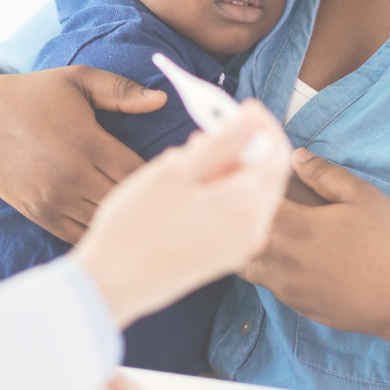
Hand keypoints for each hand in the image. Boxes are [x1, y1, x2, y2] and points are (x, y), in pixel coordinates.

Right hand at [0, 67, 165, 237]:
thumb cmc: (33, 96)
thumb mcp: (77, 81)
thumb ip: (121, 90)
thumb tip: (160, 100)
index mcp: (89, 142)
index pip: (141, 172)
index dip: (163, 174)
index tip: (177, 170)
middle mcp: (74, 176)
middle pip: (128, 202)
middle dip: (150, 200)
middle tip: (170, 195)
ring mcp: (57, 200)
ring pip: (107, 223)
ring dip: (127, 219)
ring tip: (147, 211)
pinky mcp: (43, 215)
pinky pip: (82, 234)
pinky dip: (101, 230)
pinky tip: (117, 221)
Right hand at [74, 100, 291, 327]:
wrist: (113, 283)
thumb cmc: (136, 225)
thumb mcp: (175, 172)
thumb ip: (220, 145)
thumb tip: (251, 123)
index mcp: (245, 206)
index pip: (276, 154)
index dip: (263, 124)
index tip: (243, 107)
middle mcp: (253, 231)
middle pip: (268, 174)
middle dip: (247, 144)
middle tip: (213, 126)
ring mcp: (240, 247)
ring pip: (252, 193)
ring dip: (232, 167)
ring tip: (192, 154)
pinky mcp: (225, 257)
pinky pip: (238, 213)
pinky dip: (224, 191)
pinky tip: (191, 184)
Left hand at [240, 148, 389, 340]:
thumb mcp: (363, 196)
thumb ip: (324, 172)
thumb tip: (296, 157)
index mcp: (297, 227)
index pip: (250, 203)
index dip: (245, 189)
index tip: (246, 178)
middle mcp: (284, 259)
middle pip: (240, 234)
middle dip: (240, 216)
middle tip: (244, 200)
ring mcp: (288, 286)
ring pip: (246, 263)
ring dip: (249, 244)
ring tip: (260, 228)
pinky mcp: (297, 305)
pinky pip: (268, 283)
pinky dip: (266, 267)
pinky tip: (284, 255)